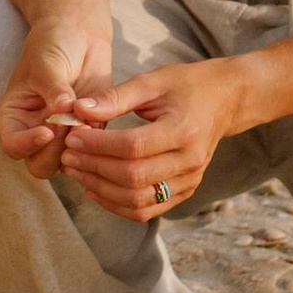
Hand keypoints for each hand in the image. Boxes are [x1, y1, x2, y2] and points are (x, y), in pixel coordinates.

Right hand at [0, 20, 112, 177]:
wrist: (79, 34)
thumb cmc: (52, 45)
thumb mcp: (46, 63)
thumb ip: (53, 88)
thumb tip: (63, 109)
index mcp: (14, 117)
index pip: (13, 146)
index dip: (28, 144)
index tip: (47, 131)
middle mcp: (34, 130)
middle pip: (39, 164)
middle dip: (56, 151)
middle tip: (71, 126)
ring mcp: (61, 133)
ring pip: (66, 162)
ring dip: (79, 147)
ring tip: (86, 120)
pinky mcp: (86, 130)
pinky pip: (92, 148)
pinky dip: (97, 138)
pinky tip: (98, 117)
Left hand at [59, 55, 244, 219]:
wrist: (224, 100)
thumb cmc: (186, 85)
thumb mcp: (152, 81)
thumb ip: (115, 97)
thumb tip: (77, 110)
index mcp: (184, 129)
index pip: (133, 147)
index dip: (98, 145)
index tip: (73, 136)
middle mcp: (190, 161)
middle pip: (132, 177)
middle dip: (93, 168)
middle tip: (67, 156)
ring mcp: (190, 180)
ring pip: (137, 200)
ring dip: (100, 189)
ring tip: (75, 172)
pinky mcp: (185, 192)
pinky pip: (146, 210)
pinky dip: (116, 205)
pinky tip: (94, 188)